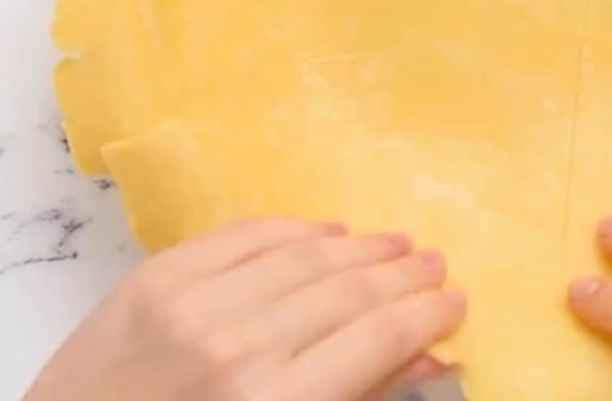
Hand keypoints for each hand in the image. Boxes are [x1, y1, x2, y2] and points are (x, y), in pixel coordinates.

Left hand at [25, 218, 464, 400]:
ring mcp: (192, 305)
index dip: (426, 314)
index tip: (455, 301)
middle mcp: (239, 348)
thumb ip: (359, 399)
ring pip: (304, 255)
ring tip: (395, 244)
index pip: (378, 338)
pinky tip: (327, 230)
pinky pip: (244, 234)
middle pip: (348, 291)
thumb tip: (431, 356)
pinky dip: (293, 228)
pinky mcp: (156, 277)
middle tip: (434, 265)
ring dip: (360, 247)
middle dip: (403, 277)